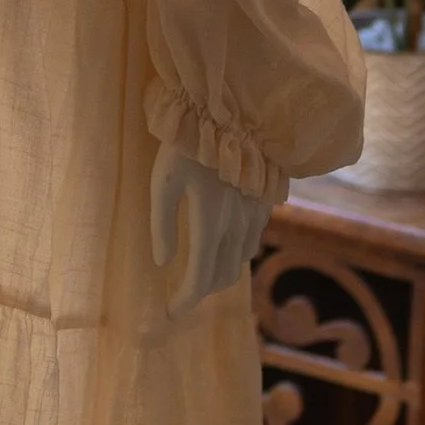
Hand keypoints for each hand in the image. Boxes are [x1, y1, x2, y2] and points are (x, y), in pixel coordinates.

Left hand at [149, 142, 272, 318]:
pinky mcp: (262, 201)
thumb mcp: (162, 182)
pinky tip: (222, 243)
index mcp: (209, 224)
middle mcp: (236, 226)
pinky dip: (235, 252)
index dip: (185, 300)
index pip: (200, 278)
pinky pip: (252, 239)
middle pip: (222, 276)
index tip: (171, 312)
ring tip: (200, 271)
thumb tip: (163, 262)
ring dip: (220, 272)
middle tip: (181, 293)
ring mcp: (254, 214)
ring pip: (240, 259)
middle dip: (201, 290)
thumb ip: (162, 224)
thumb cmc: (187, 145)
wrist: (230, 111)